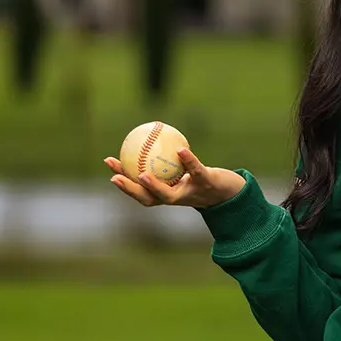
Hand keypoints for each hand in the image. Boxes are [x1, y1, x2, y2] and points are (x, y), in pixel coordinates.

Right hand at [104, 148, 245, 208]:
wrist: (230, 191)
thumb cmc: (200, 179)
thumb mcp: (182, 171)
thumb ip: (166, 163)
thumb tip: (147, 142)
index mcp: (167, 195)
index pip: (141, 194)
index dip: (125, 186)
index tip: (111, 174)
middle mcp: (176, 198)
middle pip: (148, 199)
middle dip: (130, 190)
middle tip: (114, 178)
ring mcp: (191, 193)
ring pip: (168, 194)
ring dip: (153, 186)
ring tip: (140, 173)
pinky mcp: (207, 183)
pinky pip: (195, 171)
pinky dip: (188, 162)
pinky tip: (180, 149)